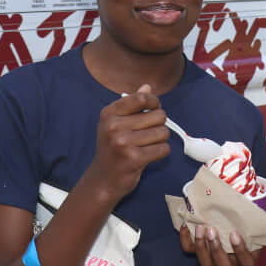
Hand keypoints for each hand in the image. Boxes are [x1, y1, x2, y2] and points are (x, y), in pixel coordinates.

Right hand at [88, 84, 170, 200]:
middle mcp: (113, 126)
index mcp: (109, 113)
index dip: (154, 102)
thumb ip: (132, 104)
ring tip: (147, 145)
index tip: (154, 109)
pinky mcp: (133, 158)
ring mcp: (123, 142)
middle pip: (158, 116)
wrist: (103, 179)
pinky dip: (161, 152)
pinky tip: (149, 155)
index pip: (142, 98)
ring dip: (160, 140)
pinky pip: (163, 149)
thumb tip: (148, 86)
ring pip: (163, 132)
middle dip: (159, 125)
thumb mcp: (116, 123)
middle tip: (148, 134)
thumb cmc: (112, 149)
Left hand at [180, 225, 260, 265]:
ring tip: (201, 227)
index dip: (240, 250)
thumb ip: (258, 221)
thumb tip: (262, 199)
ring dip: (201, 246)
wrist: (234, 257)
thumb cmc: (247, 236)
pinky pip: (190, 253)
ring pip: (206, 264)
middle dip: (217, 249)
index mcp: (247, 259)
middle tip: (212, 229)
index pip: (247, 263)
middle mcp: (231, 264)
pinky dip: (186, 240)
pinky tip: (186, 225)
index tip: (234, 233)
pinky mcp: (201, 255)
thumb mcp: (255, 232)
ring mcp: (214, 263)